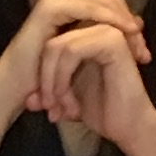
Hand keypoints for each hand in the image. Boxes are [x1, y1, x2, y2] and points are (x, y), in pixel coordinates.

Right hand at [0, 0, 149, 119]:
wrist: (18, 90)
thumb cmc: (50, 80)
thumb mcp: (86, 61)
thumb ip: (106, 42)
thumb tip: (138, 26)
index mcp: (73, 11)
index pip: (111, 8)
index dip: (130, 26)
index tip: (145, 52)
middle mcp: (65, 1)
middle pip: (110, 2)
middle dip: (130, 22)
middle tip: (145, 47)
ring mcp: (56, 1)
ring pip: (101, 1)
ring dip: (122, 19)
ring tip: (137, 39)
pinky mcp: (50, 7)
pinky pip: (86, 7)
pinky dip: (106, 17)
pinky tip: (121, 30)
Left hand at [30, 14, 155, 154]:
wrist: (128, 129)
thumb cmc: (103, 112)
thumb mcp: (67, 96)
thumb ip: (48, 92)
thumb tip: (27, 101)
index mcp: (89, 35)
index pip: (51, 43)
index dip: (43, 74)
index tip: (46, 106)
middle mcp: (99, 26)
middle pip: (51, 43)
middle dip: (46, 80)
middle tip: (51, 110)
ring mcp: (107, 29)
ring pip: (57, 47)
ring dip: (52, 82)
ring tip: (61, 110)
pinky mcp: (113, 39)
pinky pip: (71, 50)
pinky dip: (62, 78)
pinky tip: (70, 103)